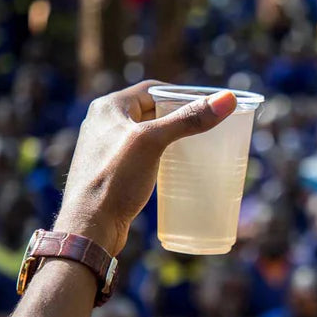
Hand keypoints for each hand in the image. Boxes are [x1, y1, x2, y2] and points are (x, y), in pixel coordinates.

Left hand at [54, 81, 236, 253]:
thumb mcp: (153, 142)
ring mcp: (106, 147)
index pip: (153, 89)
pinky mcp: (111, 169)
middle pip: (151, 111)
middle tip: (205, 128)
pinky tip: (174, 168)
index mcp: (108, 107)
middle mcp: (104, 122)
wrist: (89, 227)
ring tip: (195, 148)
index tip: (206, 107)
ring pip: (147, 134)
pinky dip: (160, 156)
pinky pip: (141, 154)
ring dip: (170, 138)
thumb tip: (227, 99)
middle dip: (178, 118)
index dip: (181, 95)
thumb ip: (189, 119)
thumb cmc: (116, 179)